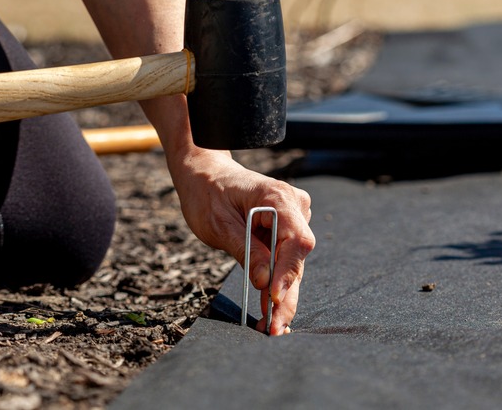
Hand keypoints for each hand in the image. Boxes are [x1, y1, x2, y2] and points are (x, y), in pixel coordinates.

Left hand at [171, 149, 314, 335]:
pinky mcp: (285, 231)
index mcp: (279, 197)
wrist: (204, 174)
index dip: (287, 272)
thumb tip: (265, 282)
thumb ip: (245, 250)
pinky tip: (271, 312)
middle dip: (285, 295)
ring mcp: (293, 218)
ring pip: (292, 264)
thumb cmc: (207, 192)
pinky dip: (276, 285)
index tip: (273, 298)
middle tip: (274, 327)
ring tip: (270, 327)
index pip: (296, 240)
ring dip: (282, 296)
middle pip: (297, 258)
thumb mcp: (219, 224)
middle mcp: (294, 207)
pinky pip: (284, 261)